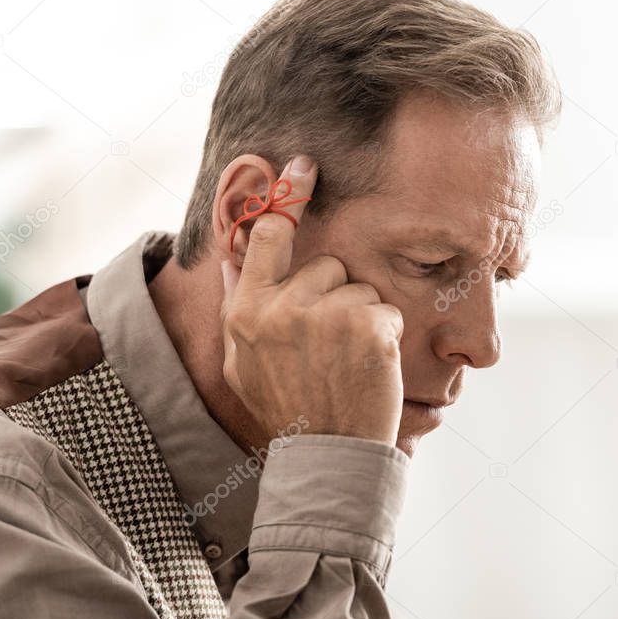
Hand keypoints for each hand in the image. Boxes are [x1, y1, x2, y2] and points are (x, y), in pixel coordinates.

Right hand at [220, 156, 403, 445]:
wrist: (328, 455)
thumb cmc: (287, 409)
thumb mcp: (243, 363)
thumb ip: (237, 307)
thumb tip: (230, 258)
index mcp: (247, 311)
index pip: (267, 236)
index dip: (288, 195)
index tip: (305, 164)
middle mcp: (281, 307)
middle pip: (326, 266)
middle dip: (335, 297)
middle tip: (329, 348)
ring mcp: (326, 315)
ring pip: (360, 289)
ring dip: (362, 320)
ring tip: (347, 363)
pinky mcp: (368, 326)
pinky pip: (386, 311)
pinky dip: (386, 337)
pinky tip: (370, 368)